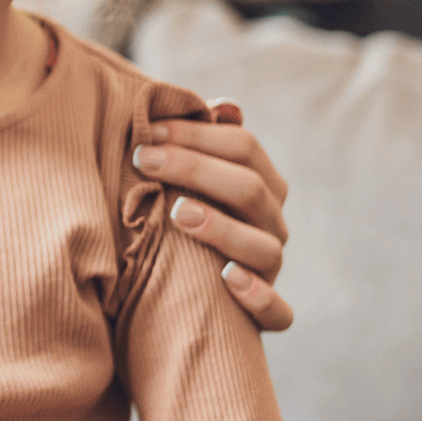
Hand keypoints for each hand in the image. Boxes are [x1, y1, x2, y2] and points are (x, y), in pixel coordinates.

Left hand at [138, 99, 293, 330]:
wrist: (180, 296)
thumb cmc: (182, 219)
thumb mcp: (191, 180)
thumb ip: (206, 142)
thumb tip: (226, 106)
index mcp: (260, 185)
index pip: (244, 147)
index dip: (197, 134)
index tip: (147, 131)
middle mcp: (271, 224)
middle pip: (250, 189)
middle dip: (196, 168)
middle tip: (144, 159)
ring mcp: (270, 269)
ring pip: (264, 248)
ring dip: (222, 228)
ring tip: (179, 213)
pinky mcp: (264, 314)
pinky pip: (277, 312)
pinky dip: (258, 297)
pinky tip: (227, 279)